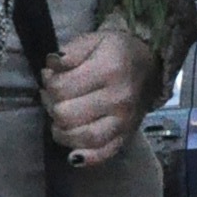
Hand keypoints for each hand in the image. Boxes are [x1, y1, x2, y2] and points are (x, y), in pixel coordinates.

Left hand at [42, 27, 157, 169]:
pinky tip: (74, 152)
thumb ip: (69, 51)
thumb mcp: (93, 39)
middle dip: (52, 106)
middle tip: (55, 98)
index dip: (48, 83)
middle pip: (66, 115)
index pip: (60, 88)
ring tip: (61, 118)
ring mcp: (124, 121)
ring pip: (81, 138)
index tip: (51, 77)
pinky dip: (85, 157)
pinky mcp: (126, 136)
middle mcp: (119, 98)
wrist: (149, 63)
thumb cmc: (116, 51)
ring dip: (61, 131)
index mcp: (109, 69)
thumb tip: (51, 66)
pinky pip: (103, 154)